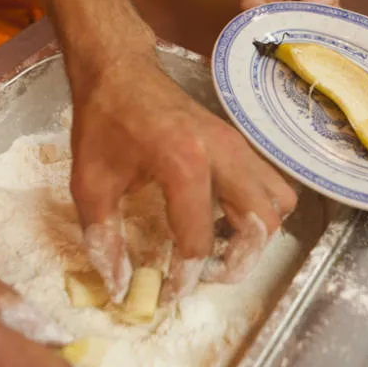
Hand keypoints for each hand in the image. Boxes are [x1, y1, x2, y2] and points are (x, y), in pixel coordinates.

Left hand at [68, 52, 297, 301]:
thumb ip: (103, 239)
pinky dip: (257, 210)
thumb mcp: (89, 184)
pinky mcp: (241, 143)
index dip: (185, 278)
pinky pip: (270, 184)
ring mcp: (239, 146)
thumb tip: (117, 286)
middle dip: (239, 261)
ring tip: (221, 247)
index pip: (199, 241)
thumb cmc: (102, 124)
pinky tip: (222, 218)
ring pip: (278, 203)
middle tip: (207, 274)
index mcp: (184, 166)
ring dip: (256, 235)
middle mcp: (223, 156)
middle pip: (262, 225)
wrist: (120, 71)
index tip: (168, 295)